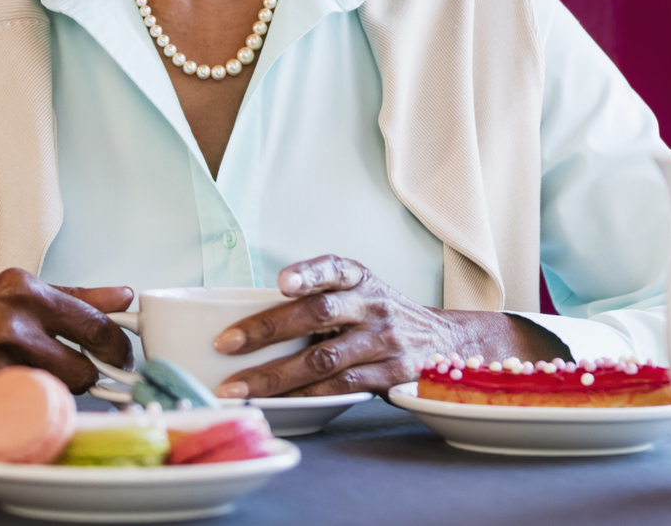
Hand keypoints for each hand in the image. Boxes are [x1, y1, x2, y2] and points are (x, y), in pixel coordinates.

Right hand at [0, 267, 133, 410]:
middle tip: (79, 367)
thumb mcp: (7, 283)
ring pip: (55, 392)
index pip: (95, 326)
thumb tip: (120, 295)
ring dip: (59, 389)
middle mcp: (12, 327)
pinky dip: (27, 401)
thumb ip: (68, 294)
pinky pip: (23, 405)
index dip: (117, 346)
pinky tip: (15, 386)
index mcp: (25, 291)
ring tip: (42, 374)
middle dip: (87, 373)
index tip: (121, 353)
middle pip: (81, 370)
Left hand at [209, 256, 565, 398]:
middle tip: (227, 344)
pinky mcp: (391, 374)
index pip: (333, 267)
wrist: (443, 342)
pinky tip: (277, 403)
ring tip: (238, 388)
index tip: (281, 282)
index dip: (307, 273)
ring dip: (274, 376)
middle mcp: (373, 305)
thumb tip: (251, 321)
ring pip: (323, 359)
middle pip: (318, 313)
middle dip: (267, 330)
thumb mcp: (358, 293)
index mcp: (360, 278)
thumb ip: (319, 299)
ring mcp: (384, 341)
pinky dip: (305, 396)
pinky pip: (340, 388)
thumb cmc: (380, 316)